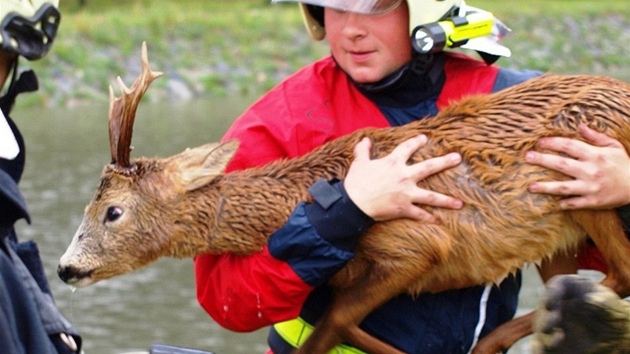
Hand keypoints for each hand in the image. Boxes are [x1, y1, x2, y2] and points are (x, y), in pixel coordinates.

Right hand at [344, 134, 462, 222]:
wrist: (353, 203)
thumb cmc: (356, 182)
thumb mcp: (359, 163)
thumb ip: (363, 150)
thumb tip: (365, 140)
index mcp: (393, 163)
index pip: (407, 148)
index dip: (416, 142)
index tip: (424, 138)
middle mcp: (404, 176)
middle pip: (429, 167)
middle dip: (445, 162)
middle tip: (458, 158)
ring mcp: (406, 194)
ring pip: (431, 197)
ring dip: (446, 200)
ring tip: (460, 202)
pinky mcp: (404, 209)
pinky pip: (420, 214)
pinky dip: (429, 218)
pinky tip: (439, 221)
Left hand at [525, 125, 629, 209]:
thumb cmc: (623, 164)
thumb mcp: (613, 146)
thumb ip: (596, 137)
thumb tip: (580, 126)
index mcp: (595, 155)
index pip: (570, 146)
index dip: (553, 143)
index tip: (539, 142)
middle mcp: (591, 171)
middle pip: (562, 164)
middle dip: (543, 160)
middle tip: (527, 157)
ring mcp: (591, 187)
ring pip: (564, 187)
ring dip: (546, 187)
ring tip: (530, 186)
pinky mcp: (593, 201)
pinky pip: (574, 203)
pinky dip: (563, 203)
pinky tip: (553, 202)